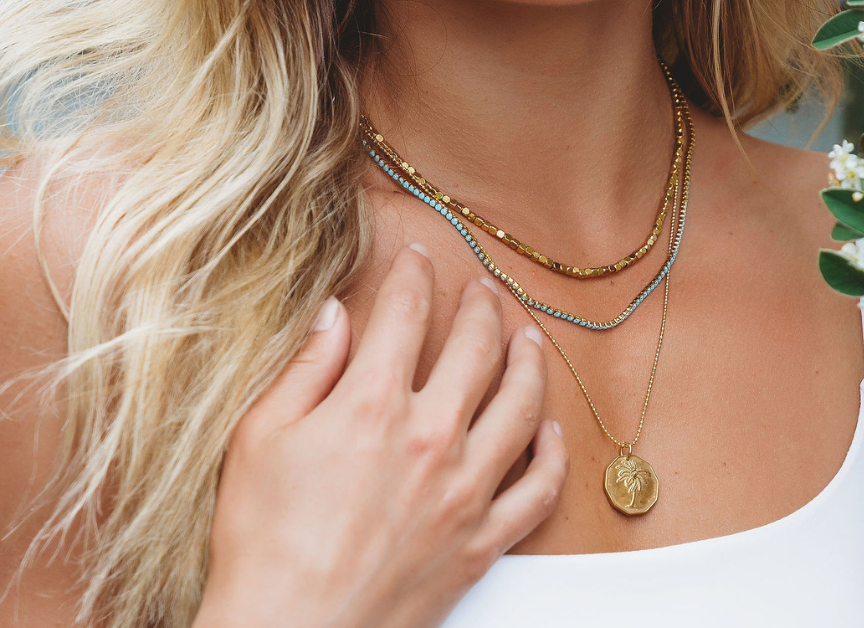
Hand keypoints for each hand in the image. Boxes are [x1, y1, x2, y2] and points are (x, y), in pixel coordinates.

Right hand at [192, 245, 568, 627]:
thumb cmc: (262, 542)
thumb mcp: (259, 439)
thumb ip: (305, 369)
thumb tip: (333, 314)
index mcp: (373, 405)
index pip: (406, 315)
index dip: (415, 277)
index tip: (420, 258)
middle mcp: (432, 439)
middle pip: (477, 350)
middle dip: (482, 307)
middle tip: (484, 289)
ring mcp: (466, 491)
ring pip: (522, 408)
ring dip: (530, 363)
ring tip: (529, 338)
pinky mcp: (483, 541)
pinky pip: (539, 491)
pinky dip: (553, 456)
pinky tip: (551, 432)